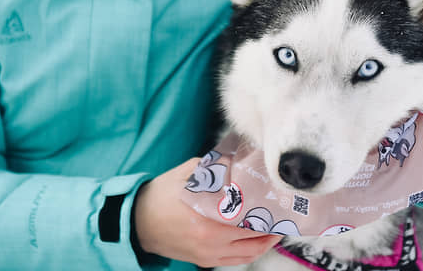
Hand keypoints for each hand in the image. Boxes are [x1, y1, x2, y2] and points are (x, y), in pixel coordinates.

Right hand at [134, 158, 278, 266]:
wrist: (137, 221)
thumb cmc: (163, 195)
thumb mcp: (189, 173)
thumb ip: (217, 168)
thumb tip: (242, 160)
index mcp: (208, 218)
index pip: (250, 218)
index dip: (269, 211)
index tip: (281, 201)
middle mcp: (211, 241)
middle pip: (254, 237)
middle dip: (273, 227)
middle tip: (285, 214)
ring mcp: (208, 254)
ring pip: (248, 253)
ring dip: (266, 242)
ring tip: (277, 228)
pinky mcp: (204, 261)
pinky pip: (236, 260)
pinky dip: (251, 251)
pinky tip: (259, 239)